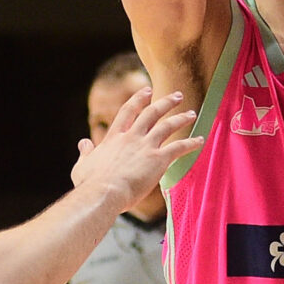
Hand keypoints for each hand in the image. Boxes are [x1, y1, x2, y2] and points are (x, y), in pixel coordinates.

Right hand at [70, 88, 199, 209]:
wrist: (103, 193)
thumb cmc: (90, 184)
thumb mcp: (82, 165)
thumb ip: (86, 152)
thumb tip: (84, 142)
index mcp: (114, 137)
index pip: (128, 112)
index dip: (138, 99)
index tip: (147, 91)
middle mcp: (131, 137)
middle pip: (151, 113)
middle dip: (165, 102)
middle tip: (177, 96)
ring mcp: (145, 147)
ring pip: (167, 126)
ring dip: (181, 118)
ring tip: (191, 113)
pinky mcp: (158, 160)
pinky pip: (179, 148)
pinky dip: (191, 143)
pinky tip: (200, 141)